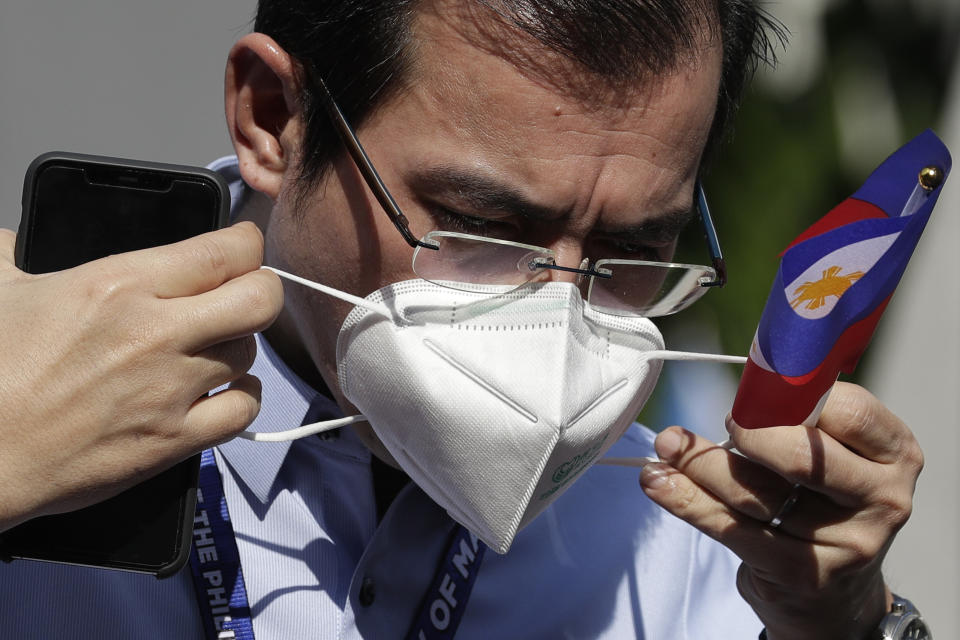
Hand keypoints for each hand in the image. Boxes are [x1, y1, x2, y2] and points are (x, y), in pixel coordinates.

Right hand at [0, 222, 282, 531]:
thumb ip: (17, 253)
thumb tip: (15, 239)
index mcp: (121, 284)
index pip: (226, 250)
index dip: (247, 244)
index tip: (242, 249)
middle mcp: (157, 332)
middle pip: (261, 298)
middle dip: (263, 290)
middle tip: (245, 294)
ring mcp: (170, 389)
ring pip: (251, 352)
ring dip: (240, 345)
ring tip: (215, 346)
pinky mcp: (173, 439)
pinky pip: (244, 410)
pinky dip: (242, 397)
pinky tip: (223, 391)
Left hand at [640, 382, 921, 639]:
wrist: (834, 597)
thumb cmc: (823, 503)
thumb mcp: (832, 457)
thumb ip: (800, 423)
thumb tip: (738, 392)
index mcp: (895, 452)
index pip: (847, 410)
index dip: (791, 396)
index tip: (749, 394)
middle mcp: (883, 498)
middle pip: (800, 457)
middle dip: (742, 433)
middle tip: (705, 421)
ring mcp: (848, 542)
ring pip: (755, 492)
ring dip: (698, 464)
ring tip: (664, 447)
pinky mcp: (804, 573)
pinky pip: (732, 527)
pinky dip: (686, 500)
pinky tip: (658, 483)